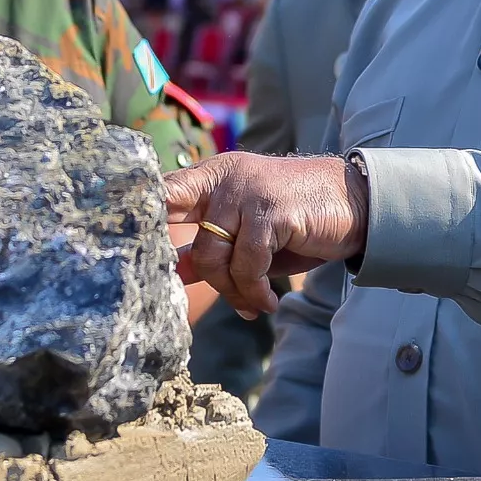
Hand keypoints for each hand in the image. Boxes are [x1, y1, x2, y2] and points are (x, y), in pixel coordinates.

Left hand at [163, 153, 367, 319]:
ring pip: (217, 257)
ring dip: (236, 291)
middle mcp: (225, 178)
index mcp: (212, 177)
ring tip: (256, 302)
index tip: (126, 249)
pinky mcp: (271, 210)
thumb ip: (210, 249)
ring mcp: (247, 191)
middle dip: (213, 281)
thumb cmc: (295, 221)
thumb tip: (171, 271)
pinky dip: (256, 291)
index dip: (143, 218)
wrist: (354, 205)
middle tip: (237, 300)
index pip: (164, 193)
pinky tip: (269, 302)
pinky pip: (248, 263)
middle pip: (194, 243)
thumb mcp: (247, 236)